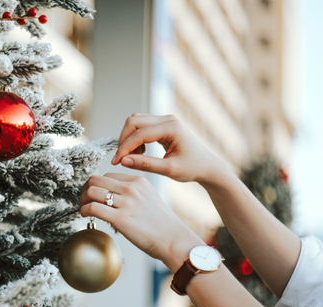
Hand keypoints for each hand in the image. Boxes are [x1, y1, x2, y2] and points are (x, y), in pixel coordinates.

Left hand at [79, 173, 203, 271]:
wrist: (174, 240)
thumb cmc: (162, 225)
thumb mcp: (149, 199)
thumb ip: (132, 194)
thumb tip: (111, 199)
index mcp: (138, 181)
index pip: (107, 176)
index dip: (96, 185)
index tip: (93, 196)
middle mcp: (131, 188)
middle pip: (96, 180)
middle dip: (85, 190)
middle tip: (83, 201)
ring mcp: (126, 202)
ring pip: (91, 192)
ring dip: (82, 200)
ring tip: (82, 209)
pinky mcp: (121, 218)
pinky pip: (93, 208)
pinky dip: (84, 210)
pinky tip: (85, 216)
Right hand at [111, 114, 227, 184]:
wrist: (206, 166)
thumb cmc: (192, 168)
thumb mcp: (169, 170)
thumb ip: (145, 164)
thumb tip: (123, 161)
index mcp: (172, 128)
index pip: (139, 134)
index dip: (125, 148)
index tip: (116, 162)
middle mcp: (168, 119)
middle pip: (134, 121)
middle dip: (124, 140)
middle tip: (121, 159)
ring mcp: (165, 120)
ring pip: (135, 122)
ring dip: (129, 139)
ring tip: (133, 157)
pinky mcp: (162, 124)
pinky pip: (141, 126)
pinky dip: (135, 139)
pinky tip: (140, 153)